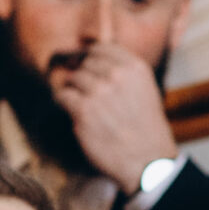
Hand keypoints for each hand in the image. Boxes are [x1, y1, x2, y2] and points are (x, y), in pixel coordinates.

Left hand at [47, 42, 177, 194]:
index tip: (86, 66)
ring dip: (72, 88)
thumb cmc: (146, 130)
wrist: (147, 161)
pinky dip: (62, 101)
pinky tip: (67, 108)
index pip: (102, 48)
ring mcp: (99, 91)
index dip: (91, 57)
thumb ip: (125, 74)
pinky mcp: (83, 110)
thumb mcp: (146, 90)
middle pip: (86, 63)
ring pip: (73, 78)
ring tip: (75, 100)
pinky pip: (63, 96)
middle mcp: (117, 75)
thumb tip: (97, 62)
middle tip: (81, 88)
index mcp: (135, 67)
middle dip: (82, 74)